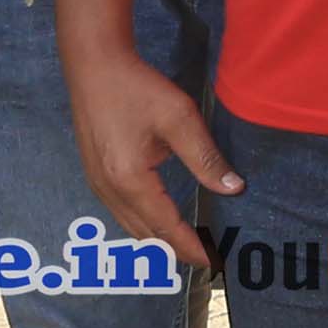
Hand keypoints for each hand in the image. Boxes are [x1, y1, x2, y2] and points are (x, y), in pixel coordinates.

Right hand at [63, 40, 236, 269]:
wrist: (93, 64)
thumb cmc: (136, 87)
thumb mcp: (179, 118)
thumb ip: (206, 157)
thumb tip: (233, 189)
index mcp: (130, 180)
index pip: (166, 227)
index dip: (191, 247)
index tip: (213, 263)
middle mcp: (109, 190)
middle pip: (145, 235)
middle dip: (175, 251)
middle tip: (205, 257)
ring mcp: (97, 183)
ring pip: (130, 226)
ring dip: (157, 240)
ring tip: (185, 245)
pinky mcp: (94, 174)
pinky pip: (120, 212)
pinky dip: (142, 224)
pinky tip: (157, 219)